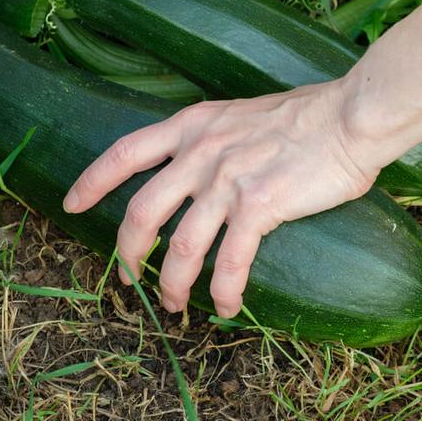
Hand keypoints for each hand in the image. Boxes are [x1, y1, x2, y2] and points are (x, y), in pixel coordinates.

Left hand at [62, 81, 380, 317]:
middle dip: (127, 252)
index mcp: (192, 125)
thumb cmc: (305, 115)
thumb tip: (199, 165)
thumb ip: (212, 138)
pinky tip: (225, 307)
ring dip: (171, 282)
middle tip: (127, 277)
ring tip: (173, 304)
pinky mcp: (259, 205)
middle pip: (141, 211)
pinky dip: (223, 290)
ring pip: (180, 244)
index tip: (71, 205)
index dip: (92, 182)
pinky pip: (230, 260)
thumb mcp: (239, 113)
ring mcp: (226, 179)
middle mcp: (200, 152)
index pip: (124, 153)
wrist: (350, 116)